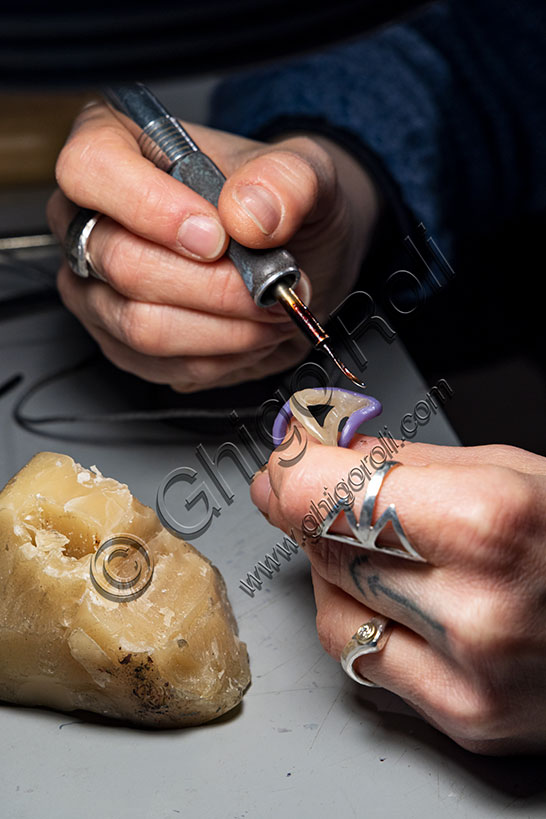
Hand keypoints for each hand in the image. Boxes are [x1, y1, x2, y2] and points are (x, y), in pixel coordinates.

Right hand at [48, 101, 378, 391]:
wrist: (294, 257)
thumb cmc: (276, 205)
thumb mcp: (306, 171)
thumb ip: (288, 179)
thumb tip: (250, 214)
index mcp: (117, 147)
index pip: (91, 168)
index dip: (150, 208)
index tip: (217, 236)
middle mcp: (93, 218)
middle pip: (120, 262)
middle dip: (212, 286)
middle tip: (268, 285)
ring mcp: (99, 286)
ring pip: (140, 324)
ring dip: (223, 328)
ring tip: (269, 312)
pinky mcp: (121, 341)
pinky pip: (161, 363)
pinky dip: (220, 354)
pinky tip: (249, 331)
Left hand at [251, 427, 545, 753]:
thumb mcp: (512, 469)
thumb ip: (407, 462)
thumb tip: (322, 453)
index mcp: (491, 521)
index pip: (326, 494)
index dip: (288, 470)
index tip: (281, 461)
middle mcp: (478, 606)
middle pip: (323, 544)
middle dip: (314, 509)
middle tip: (330, 490)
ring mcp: (469, 673)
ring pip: (329, 599)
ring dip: (334, 561)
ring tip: (387, 543)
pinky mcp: (466, 717)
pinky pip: (359, 655)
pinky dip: (356, 613)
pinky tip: (394, 593)